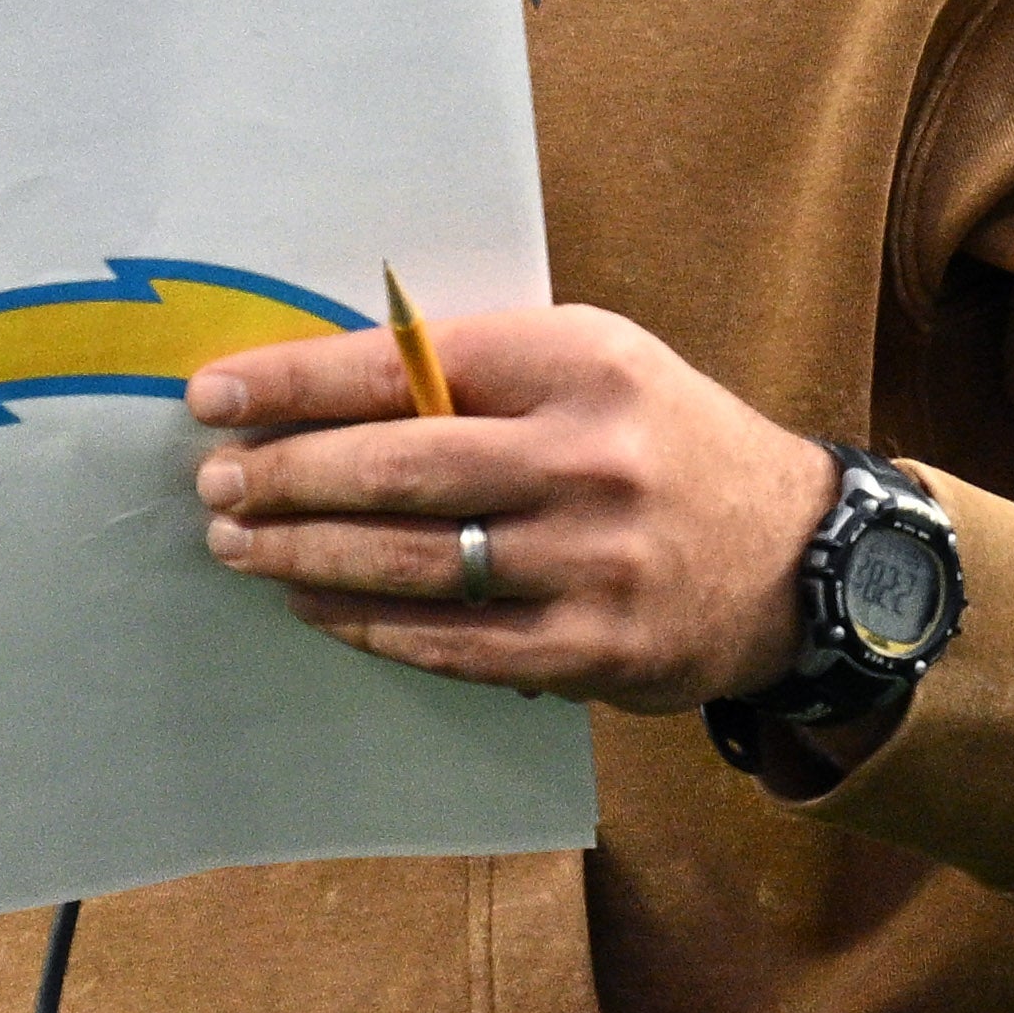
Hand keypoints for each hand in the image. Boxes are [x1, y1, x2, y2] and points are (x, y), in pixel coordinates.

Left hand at [187, 306, 830, 708]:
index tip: (214, 397)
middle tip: (214, 484)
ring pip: (410, 563)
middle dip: (284, 477)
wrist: (800, 558)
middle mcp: (589, 458)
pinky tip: (312, 604)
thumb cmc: (662, 445)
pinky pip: (449, 642)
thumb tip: (315, 393)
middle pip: (395, 469)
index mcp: (579, 363)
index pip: (403, 367)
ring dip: (305, 554)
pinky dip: (366, 624)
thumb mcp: (593, 368)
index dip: (294, 385)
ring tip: (237, 544)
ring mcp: (593, 561)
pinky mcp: (594, 649)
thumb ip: (475, 372)